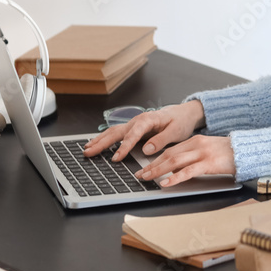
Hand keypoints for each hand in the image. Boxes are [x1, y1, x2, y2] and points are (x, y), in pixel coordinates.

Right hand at [84, 99, 205, 161]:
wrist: (183, 113)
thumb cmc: (180, 121)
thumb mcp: (176, 131)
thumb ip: (161, 140)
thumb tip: (147, 149)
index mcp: (149, 119)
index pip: (133, 134)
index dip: (124, 146)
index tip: (117, 158)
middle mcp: (138, 120)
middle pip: (117, 131)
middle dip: (102, 143)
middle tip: (89, 152)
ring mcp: (134, 123)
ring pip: (113, 132)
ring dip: (99, 140)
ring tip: (87, 149)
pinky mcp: (133, 128)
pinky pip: (116, 133)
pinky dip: (104, 138)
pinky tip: (95, 144)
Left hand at [133, 134, 235, 186]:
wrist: (247, 150)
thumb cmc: (229, 153)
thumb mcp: (208, 151)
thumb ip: (192, 157)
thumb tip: (176, 169)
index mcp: (195, 141)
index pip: (170, 150)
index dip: (155, 159)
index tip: (145, 167)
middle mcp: (196, 144)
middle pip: (168, 154)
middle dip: (152, 165)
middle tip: (140, 174)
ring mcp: (203, 153)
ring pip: (174, 161)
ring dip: (158, 170)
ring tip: (147, 178)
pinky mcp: (209, 163)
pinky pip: (188, 171)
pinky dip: (174, 177)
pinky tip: (166, 182)